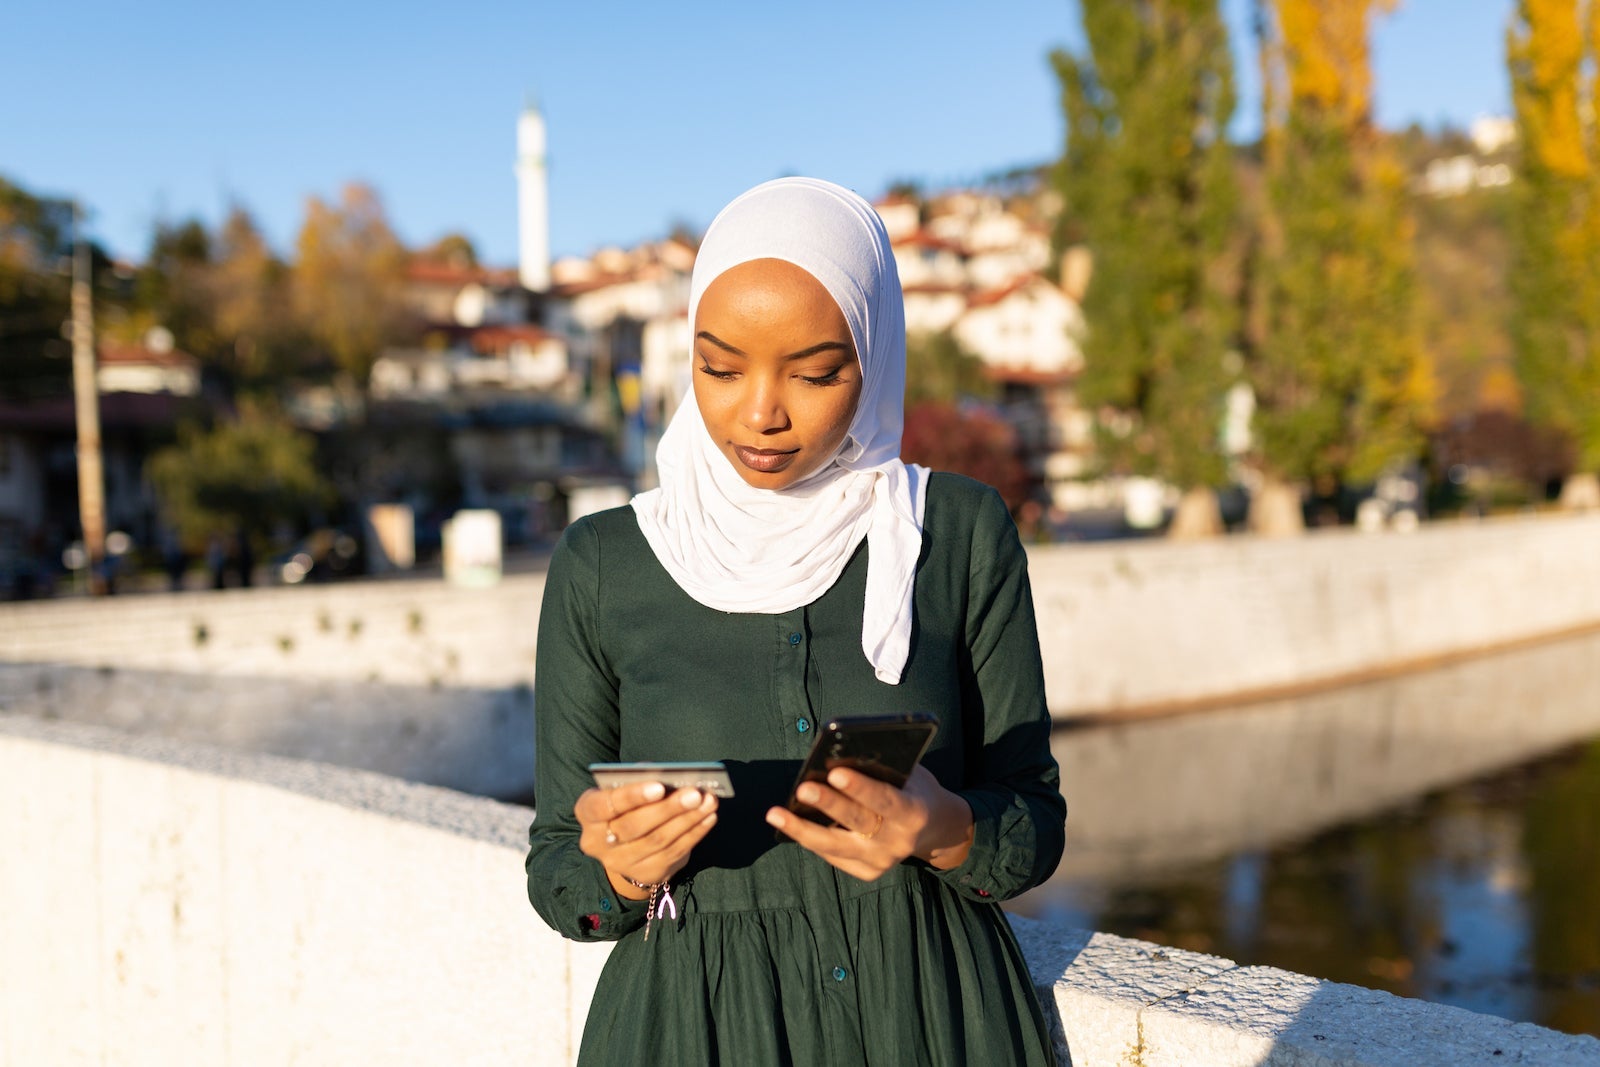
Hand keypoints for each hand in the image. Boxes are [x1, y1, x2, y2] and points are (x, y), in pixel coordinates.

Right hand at [576, 782, 718, 898]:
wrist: (623, 846)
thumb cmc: (625, 805)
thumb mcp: (623, 790)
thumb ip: (640, 781)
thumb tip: (670, 777)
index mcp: (587, 813)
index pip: (605, 805)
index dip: (632, 796)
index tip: (660, 786)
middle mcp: (598, 842)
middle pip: (634, 827)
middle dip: (668, 809)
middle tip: (694, 793)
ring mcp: (621, 863)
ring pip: (658, 841)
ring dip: (688, 820)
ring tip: (708, 802)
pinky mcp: (646, 873)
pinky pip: (674, 853)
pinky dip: (694, 833)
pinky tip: (708, 817)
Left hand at [764, 764, 973, 881]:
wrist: (935, 828)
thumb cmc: (914, 789)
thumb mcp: (910, 775)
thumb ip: (882, 769)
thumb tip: (838, 756)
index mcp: (913, 814)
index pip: (885, 800)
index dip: (861, 787)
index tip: (835, 771)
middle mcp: (897, 842)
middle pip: (856, 823)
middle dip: (828, 804)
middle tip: (802, 788)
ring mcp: (881, 861)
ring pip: (835, 846)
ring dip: (802, 829)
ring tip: (775, 813)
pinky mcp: (868, 872)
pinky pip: (833, 855)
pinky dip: (810, 838)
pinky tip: (789, 823)